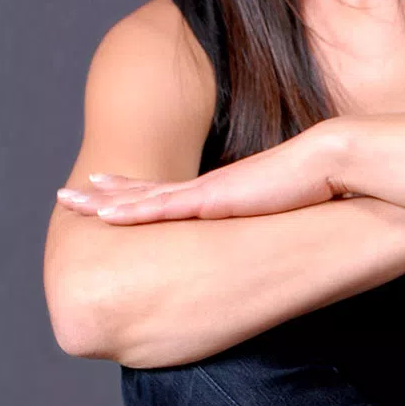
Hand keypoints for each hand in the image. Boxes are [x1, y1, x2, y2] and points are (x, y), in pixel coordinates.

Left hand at [55, 122, 350, 223]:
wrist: (335, 162)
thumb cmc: (326, 189)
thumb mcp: (291, 214)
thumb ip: (276, 222)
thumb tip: (279, 242)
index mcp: (226, 195)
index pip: (173, 197)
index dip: (139, 195)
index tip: (110, 196)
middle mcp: (210, 190)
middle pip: (146, 193)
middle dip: (107, 195)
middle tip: (70, 196)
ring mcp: (209, 192)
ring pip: (143, 199)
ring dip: (104, 201)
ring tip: (69, 201)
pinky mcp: (214, 198)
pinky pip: (162, 207)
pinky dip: (130, 210)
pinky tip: (103, 215)